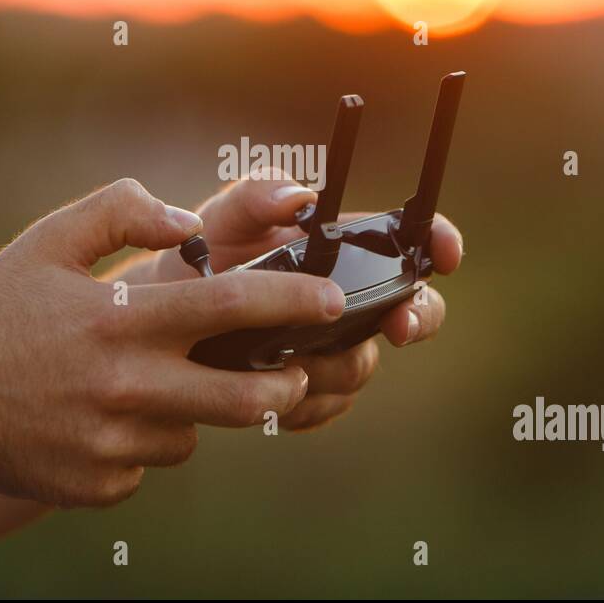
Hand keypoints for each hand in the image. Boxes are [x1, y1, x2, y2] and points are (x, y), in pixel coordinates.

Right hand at [0, 179, 345, 506]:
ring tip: (143, 383)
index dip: (293, 300)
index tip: (330, 299)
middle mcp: (122, 387)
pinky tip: (99, 418)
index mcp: (119, 320)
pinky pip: (150, 463)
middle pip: (243, 397)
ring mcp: (110, 444)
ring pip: (193, 433)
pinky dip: (143, 441)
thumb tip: (190, 221)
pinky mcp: (97, 486)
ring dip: (192, 410)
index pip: (230, 305)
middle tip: (294, 372)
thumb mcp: (48, 241)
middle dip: (285, 384)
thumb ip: (122, 210)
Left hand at [145, 174, 463, 431]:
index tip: (445, 255)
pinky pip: (326, 407)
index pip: (410, 242)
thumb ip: (255, 196)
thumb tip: (297, 196)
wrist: (158, 324)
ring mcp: (334, 348)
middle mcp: (348, 298)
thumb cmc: (195, 259)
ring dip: (332, 367)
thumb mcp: (219, 219)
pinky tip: (269, 393)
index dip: (438, 243)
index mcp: (339, 249)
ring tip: (284, 361)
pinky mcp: (311, 393)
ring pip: (362, 366)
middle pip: (412, 310)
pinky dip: (302, 403)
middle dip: (413, 319)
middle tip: (393, 327)